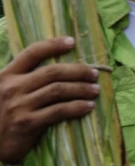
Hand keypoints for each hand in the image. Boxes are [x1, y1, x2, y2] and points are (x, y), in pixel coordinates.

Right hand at [0, 37, 99, 164]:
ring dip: (81, 89)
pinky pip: (58, 111)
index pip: (32, 53)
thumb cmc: (5, 117)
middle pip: (52, 72)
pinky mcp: (27, 123)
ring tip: (95, 90)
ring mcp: (18, 105)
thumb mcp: (8, 93)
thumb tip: (62, 69)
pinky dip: (77, 107)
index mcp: (6, 76)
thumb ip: (26, 80)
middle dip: (77, 71)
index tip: (72, 42)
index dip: (52, 45)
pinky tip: (88, 107)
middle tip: (94, 74)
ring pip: (58, 90)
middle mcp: (11, 88)